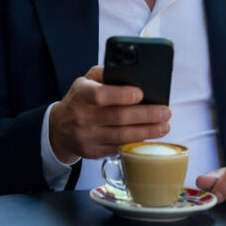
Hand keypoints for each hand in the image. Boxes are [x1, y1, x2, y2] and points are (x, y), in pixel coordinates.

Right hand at [48, 65, 170, 162]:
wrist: (59, 128)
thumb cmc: (79, 99)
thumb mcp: (85, 80)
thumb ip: (106, 74)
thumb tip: (132, 73)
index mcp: (81, 94)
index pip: (100, 95)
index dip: (122, 95)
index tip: (141, 93)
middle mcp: (83, 117)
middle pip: (119, 117)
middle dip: (147, 115)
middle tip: (165, 111)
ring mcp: (88, 137)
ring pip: (122, 135)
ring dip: (148, 131)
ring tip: (164, 125)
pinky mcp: (93, 152)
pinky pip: (119, 148)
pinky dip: (137, 142)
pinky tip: (150, 136)